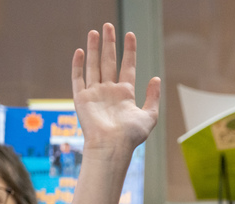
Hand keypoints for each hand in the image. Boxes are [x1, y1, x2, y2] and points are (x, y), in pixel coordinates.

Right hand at [71, 23, 160, 157]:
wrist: (112, 146)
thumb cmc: (131, 136)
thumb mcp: (150, 116)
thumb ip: (153, 97)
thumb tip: (156, 77)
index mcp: (125, 94)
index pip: (128, 67)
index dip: (129, 51)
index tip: (130, 34)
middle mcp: (109, 91)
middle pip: (109, 62)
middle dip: (109, 44)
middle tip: (109, 26)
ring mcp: (95, 94)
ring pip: (94, 66)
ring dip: (94, 49)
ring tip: (95, 32)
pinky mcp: (82, 99)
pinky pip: (78, 78)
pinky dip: (78, 65)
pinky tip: (80, 51)